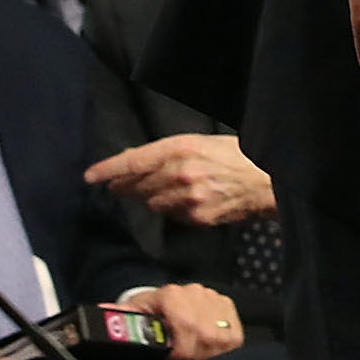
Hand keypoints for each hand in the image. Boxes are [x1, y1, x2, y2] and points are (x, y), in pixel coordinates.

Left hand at [85, 135, 274, 225]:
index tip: (90, 177)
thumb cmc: (238, 155)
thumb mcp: (202, 142)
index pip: (133, 161)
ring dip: (152, 199)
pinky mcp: (198, 218)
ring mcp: (188, 198)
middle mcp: (179, 173)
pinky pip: (174, 217)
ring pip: (153, 204)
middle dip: (125, 187)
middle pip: (138, 185)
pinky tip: (186, 202)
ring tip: (164, 191)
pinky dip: (174, 210)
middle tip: (116, 188)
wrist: (268, 179)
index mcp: (180, 148)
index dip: (109, 169)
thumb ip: (170, 153)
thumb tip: (139, 162)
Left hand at [122, 282, 243, 359]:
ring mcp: (214, 300)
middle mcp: (195, 295)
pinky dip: (223, 349)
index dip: (183, 353)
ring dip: (209, 356)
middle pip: (206, 337)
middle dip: (196, 359)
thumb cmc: (148, 311)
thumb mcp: (132, 314)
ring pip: (221, 338)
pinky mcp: (227, 307)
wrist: (166, 298)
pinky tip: (209, 353)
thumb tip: (105, 315)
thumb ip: (120, 317)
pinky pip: (234, 335)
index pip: (186, 327)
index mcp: (171, 296)